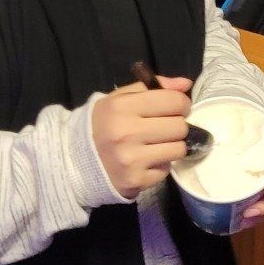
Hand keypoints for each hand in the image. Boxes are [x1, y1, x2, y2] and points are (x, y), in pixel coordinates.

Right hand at [91, 76, 193, 198]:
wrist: (77, 159)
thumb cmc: (104, 123)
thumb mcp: (121, 98)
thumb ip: (154, 87)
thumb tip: (186, 84)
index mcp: (121, 107)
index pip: (174, 101)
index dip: (181, 103)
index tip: (176, 108)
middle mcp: (126, 133)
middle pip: (180, 126)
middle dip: (177, 125)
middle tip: (165, 127)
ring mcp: (131, 159)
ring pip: (179, 149)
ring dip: (173, 145)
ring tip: (157, 143)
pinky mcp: (136, 180)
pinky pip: (166, 169)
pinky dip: (161, 164)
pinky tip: (147, 159)